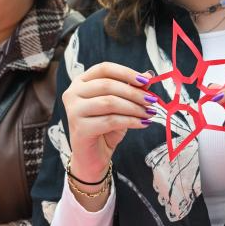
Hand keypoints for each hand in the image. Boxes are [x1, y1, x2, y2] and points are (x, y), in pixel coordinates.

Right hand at [62, 62, 151, 203]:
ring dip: (134, 108)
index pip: (104, 68)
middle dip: (134, 93)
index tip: (146, 81)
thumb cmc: (105, 128)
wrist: (92, 157)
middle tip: (152, 101)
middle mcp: (73, 93)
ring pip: (110, 102)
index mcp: (80, 82)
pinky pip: (110, 121)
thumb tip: (148, 75)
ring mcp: (73, 111)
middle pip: (108, 85)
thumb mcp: (121, 105)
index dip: (126, 73)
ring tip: (149, 113)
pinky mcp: (80, 128)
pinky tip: (142, 124)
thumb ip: (131, 89)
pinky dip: (130, 121)